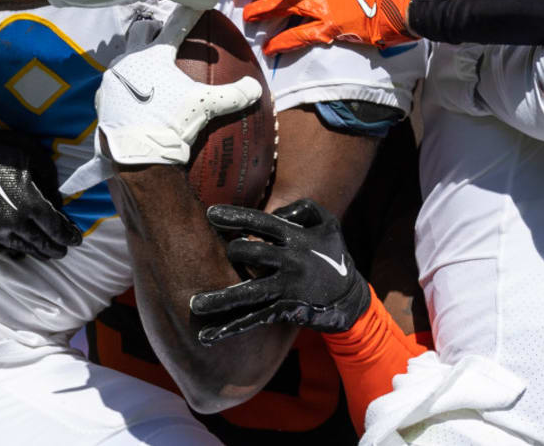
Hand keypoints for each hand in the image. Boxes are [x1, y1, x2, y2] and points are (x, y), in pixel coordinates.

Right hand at [0, 102, 82, 259]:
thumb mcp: (34, 156)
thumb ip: (49, 180)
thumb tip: (58, 201)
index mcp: (29, 204)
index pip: (55, 228)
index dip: (68, 236)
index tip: (77, 240)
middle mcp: (13, 222)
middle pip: (40, 243)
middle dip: (54, 248)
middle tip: (64, 251)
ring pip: (22, 247)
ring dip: (36, 251)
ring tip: (46, 253)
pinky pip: (1, 248)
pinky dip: (14, 250)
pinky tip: (20, 249)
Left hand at [59, 5, 262, 194]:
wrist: (138, 155)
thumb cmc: (172, 123)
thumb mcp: (206, 107)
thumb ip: (233, 95)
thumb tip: (256, 88)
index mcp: (155, 56)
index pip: (177, 27)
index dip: (190, 13)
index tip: (198, 2)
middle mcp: (129, 61)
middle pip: (140, 31)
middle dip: (152, 28)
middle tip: (163, 34)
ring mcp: (112, 80)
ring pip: (123, 56)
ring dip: (136, 57)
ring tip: (148, 68)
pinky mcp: (103, 99)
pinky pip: (114, 84)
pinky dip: (126, 85)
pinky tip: (135, 96)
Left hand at [190, 198, 370, 342]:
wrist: (350, 298)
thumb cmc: (332, 254)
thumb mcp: (327, 222)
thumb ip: (302, 208)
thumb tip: (274, 211)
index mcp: (297, 237)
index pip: (262, 222)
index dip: (236, 216)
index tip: (210, 213)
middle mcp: (291, 261)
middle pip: (251, 252)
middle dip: (230, 251)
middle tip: (213, 253)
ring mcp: (287, 288)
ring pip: (248, 292)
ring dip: (220, 299)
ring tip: (194, 304)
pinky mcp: (284, 311)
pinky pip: (253, 319)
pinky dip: (230, 328)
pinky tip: (208, 336)